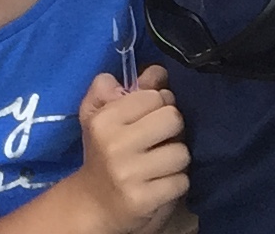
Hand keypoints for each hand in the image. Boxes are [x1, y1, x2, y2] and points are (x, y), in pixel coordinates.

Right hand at [75, 69, 189, 233]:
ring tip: (161, 163)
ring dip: (177, 159)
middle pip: (173, 119)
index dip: (159, 106)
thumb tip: (158, 71)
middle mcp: (114, 144)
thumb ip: (125, 88)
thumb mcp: (99, 114)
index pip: (155, 96)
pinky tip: (161, 183)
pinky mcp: (143, 200)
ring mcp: (129, 173)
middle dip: (172, 130)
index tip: (149, 118)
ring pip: (182, 153)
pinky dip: (176, 183)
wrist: (92, 202)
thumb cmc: (102, 151)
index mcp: (104, 119)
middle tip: (161, 140)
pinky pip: (182, 181)